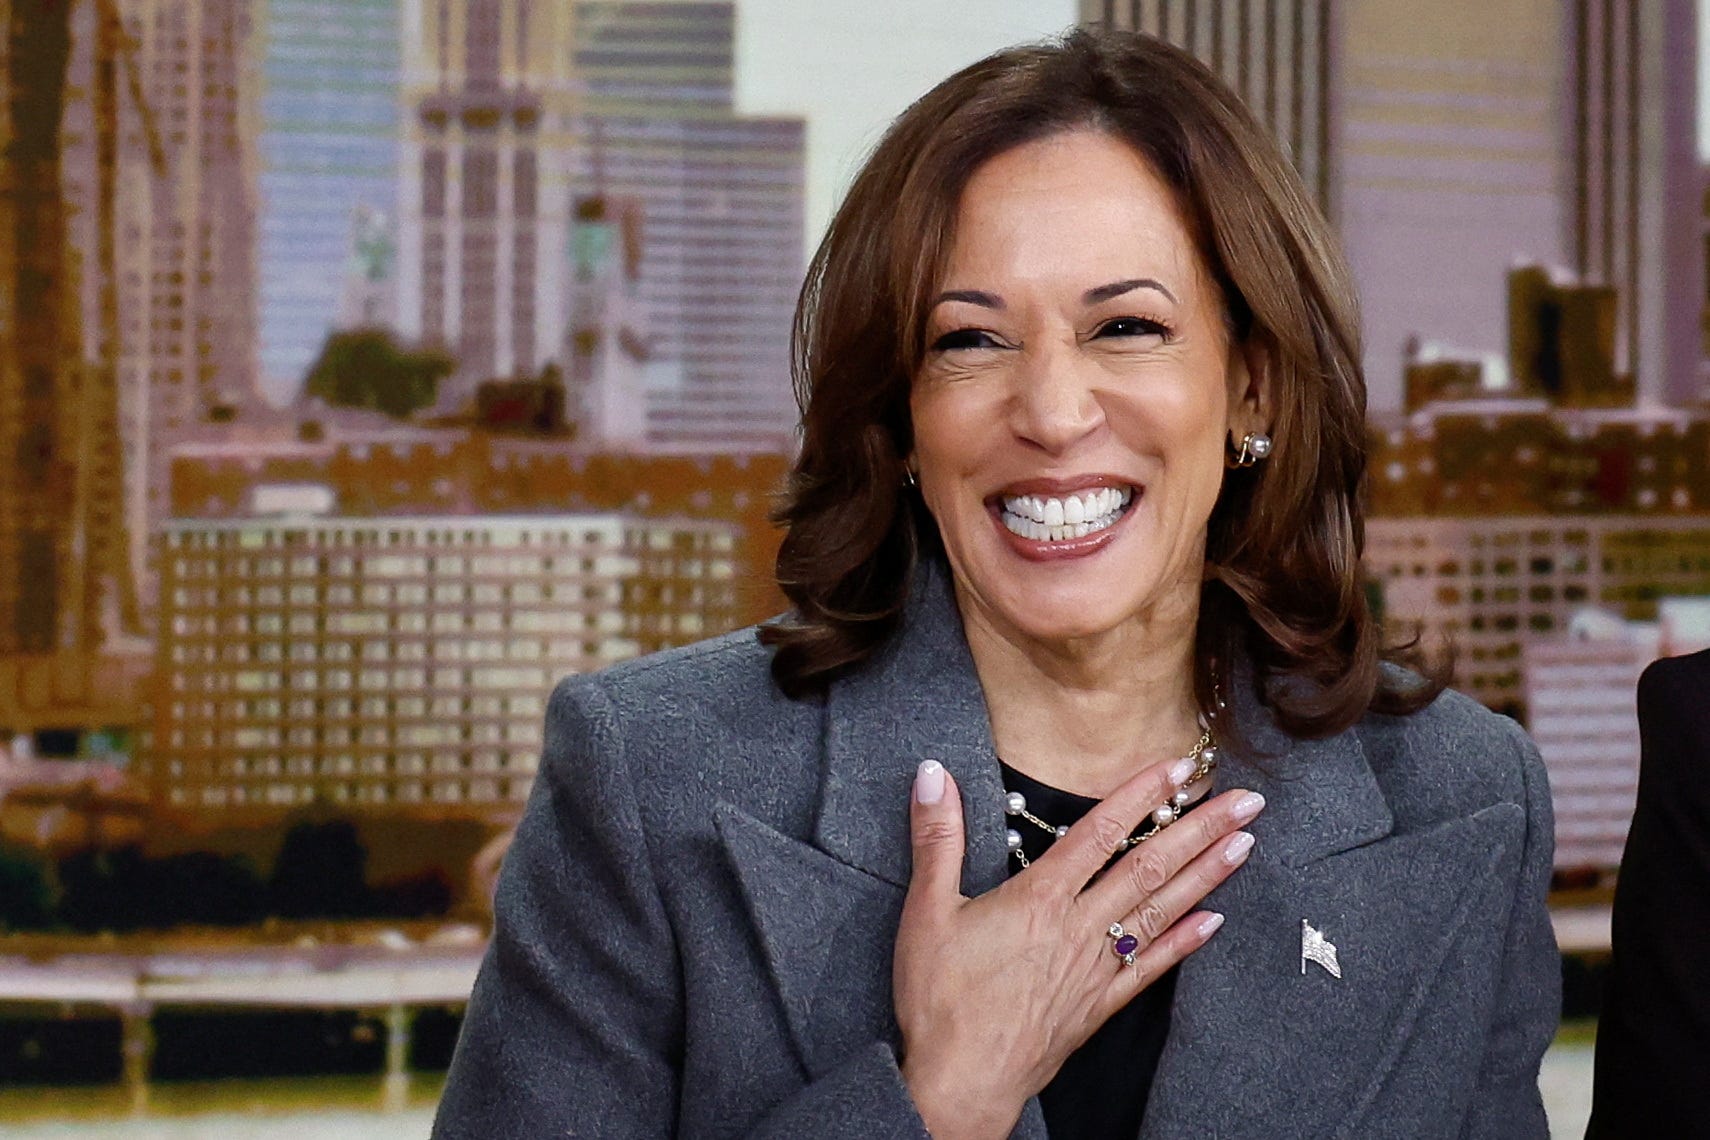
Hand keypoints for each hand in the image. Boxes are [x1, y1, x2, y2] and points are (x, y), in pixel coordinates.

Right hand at [893, 757, 1263, 1139]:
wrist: (959, 1082)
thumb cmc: (939, 999)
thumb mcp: (925, 910)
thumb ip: (936, 838)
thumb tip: (932, 773)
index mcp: (1039, 898)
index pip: (1100, 832)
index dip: (1140, 795)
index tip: (1177, 767)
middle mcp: (1078, 928)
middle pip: (1148, 867)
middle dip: (1200, 829)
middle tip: (1246, 802)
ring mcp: (1095, 969)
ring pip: (1160, 911)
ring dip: (1206, 875)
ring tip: (1245, 845)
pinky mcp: (1098, 1005)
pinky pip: (1150, 968)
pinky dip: (1184, 943)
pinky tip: (1214, 922)